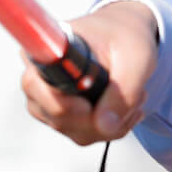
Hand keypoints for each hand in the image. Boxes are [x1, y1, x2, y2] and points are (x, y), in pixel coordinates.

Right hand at [20, 0, 159, 144]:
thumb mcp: (137, 58)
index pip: (34, 84)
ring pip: (74, 131)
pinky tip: (124, 106)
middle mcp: (39, 76)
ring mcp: (47, 100)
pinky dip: (110, 127)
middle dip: (101, 116)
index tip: (90, 102)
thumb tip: (104, 127)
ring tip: (132, 95)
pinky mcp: (61, 115)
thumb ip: (124, 92)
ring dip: (111, 122)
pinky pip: (83, 134)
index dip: (62, 102)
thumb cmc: (126, 37)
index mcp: (48, 49)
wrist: (125, 36)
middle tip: (133, 95)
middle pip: (58, 117)